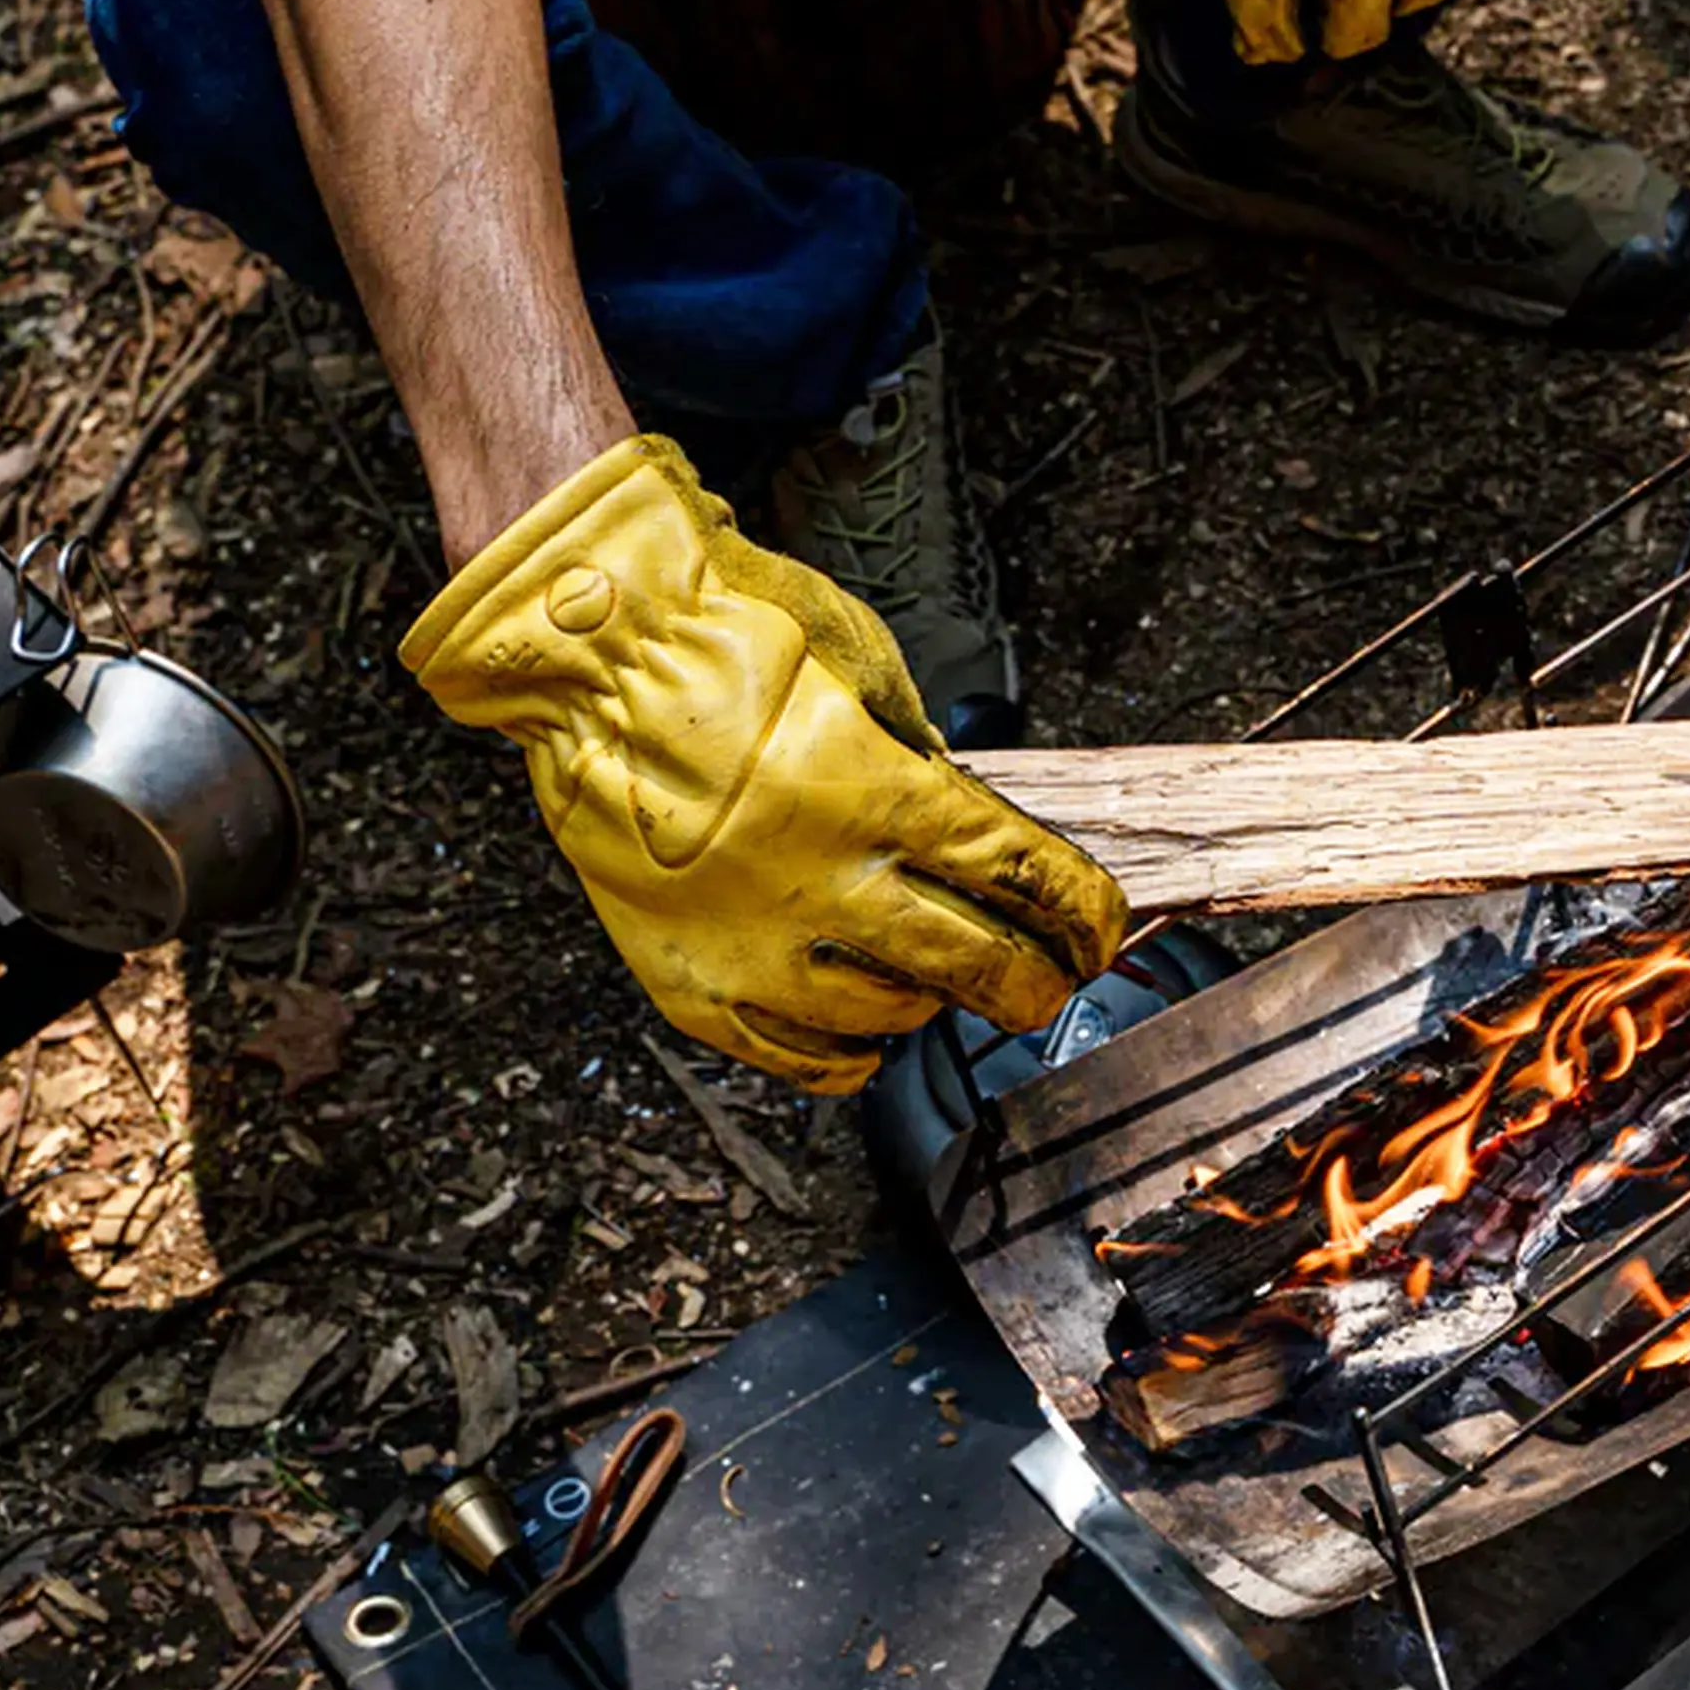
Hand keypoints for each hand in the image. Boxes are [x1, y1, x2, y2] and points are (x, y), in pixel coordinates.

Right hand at [399, 438, 1126, 1092]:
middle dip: (1035, 984)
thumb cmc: (729, 634)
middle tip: (1051, 982)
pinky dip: (846, 1055)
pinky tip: (869, 1041)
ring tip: (942, 982)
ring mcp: (749, 940)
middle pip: (977, 968)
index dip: (1084, 918)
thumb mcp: (865, 672)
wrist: (587, 651)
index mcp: (880, 793)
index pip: (1026, 880)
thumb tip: (973, 833)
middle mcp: (821, 879)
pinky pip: (790, 1055)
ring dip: (935, 1005)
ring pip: (889, 1017)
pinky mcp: (686, 978)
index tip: (1102, 932)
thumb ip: (922, 762)